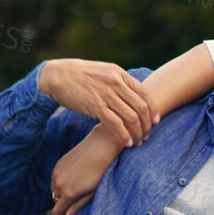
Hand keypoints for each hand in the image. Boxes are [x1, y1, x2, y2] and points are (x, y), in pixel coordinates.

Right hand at [37, 59, 157, 144]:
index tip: (156, 121)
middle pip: (140, 107)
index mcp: (119, 73)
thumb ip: (117, 82)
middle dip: (147, 124)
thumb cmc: (79, 76)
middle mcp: (115, 82)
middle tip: (147, 135)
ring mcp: (106, 94)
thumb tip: (130, 94)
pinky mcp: (95, 105)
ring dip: (137, 132)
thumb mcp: (102, 72)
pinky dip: (124, 135)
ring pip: (131, 117)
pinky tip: (127, 142)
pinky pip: (115, 123)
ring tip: (138, 142)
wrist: (56, 75)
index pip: (144, 93)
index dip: (153, 109)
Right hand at [48, 127, 124, 214]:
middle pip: (55, 202)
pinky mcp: (58, 164)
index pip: (56, 213)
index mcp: (68, 193)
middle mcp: (58, 183)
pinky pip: (55, 179)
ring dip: (60, 195)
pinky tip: (71, 182)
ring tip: (73, 195)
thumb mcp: (93, 192)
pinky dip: (60, 184)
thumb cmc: (102, 171)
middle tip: (71, 210)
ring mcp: (57, 172)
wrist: (101, 145)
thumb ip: (78, 206)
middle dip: (61, 207)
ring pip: (54, 190)